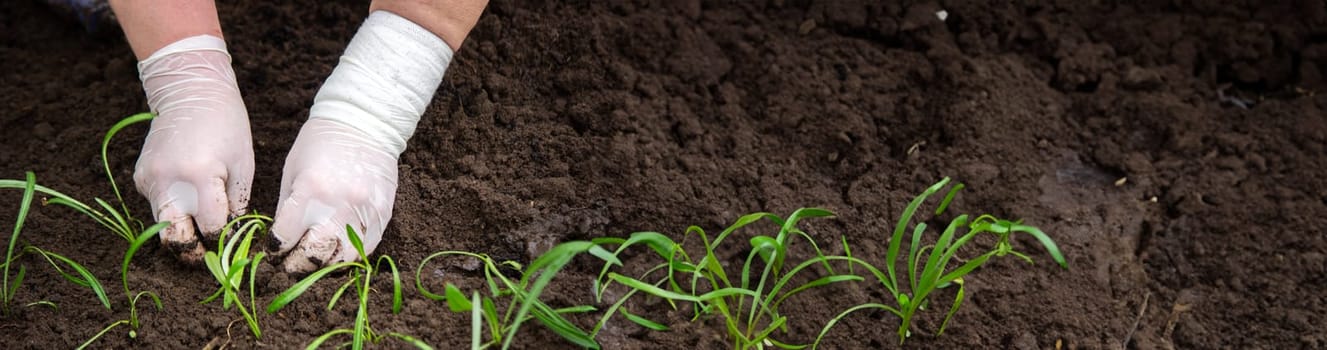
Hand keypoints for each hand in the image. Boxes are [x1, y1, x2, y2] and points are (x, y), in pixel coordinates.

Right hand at [132, 35, 253, 262]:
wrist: (190, 91)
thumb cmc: (226, 125)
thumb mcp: (242, 163)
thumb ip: (236, 202)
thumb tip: (231, 235)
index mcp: (199, 174)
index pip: (210, 225)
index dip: (222, 237)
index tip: (231, 239)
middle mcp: (167, 179)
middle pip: (173, 236)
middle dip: (191, 250)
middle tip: (207, 256)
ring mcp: (148, 179)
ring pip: (162, 224)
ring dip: (181, 231)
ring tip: (201, 231)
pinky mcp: (140, 177)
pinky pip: (156, 205)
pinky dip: (172, 210)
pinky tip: (187, 199)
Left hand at [270, 119, 396, 272]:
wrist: (363, 123)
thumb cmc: (320, 143)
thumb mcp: (293, 170)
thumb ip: (287, 208)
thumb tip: (281, 242)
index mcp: (309, 191)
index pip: (285, 238)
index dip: (276, 249)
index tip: (275, 250)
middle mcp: (337, 205)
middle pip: (313, 256)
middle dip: (298, 266)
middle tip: (292, 265)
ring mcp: (363, 211)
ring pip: (343, 260)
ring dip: (326, 266)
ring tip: (316, 263)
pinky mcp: (382, 214)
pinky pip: (367, 249)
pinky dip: (350, 257)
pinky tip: (339, 253)